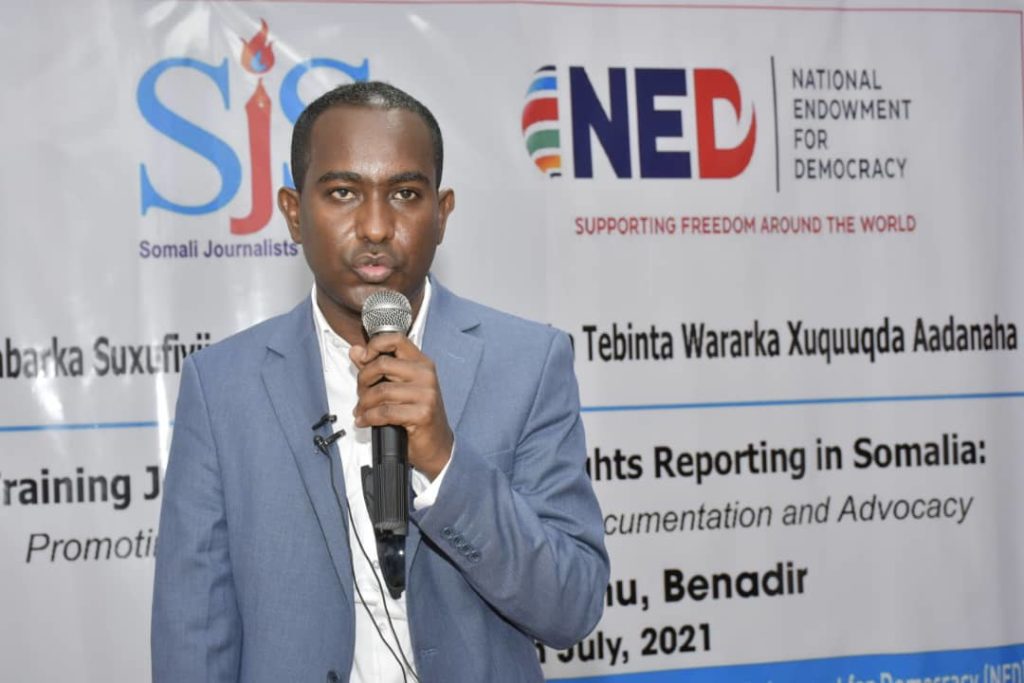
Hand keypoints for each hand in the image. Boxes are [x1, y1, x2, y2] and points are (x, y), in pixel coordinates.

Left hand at [349, 334, 452, 480]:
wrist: (437, 444)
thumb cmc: (418, 414)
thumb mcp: (399, 386)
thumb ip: (376, 367)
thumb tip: (356, 351)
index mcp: (422, 363)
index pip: (396, 340)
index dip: (374, 345)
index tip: (363, 358)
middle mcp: (426, 374)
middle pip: (382, 365)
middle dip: (363, 380)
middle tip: (360, 393)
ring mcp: (426, 394)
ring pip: (381, 391)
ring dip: (364, 403)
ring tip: (361, 411)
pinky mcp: (422, 413)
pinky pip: (385, 412)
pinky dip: (369, 418)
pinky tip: (365, 421)